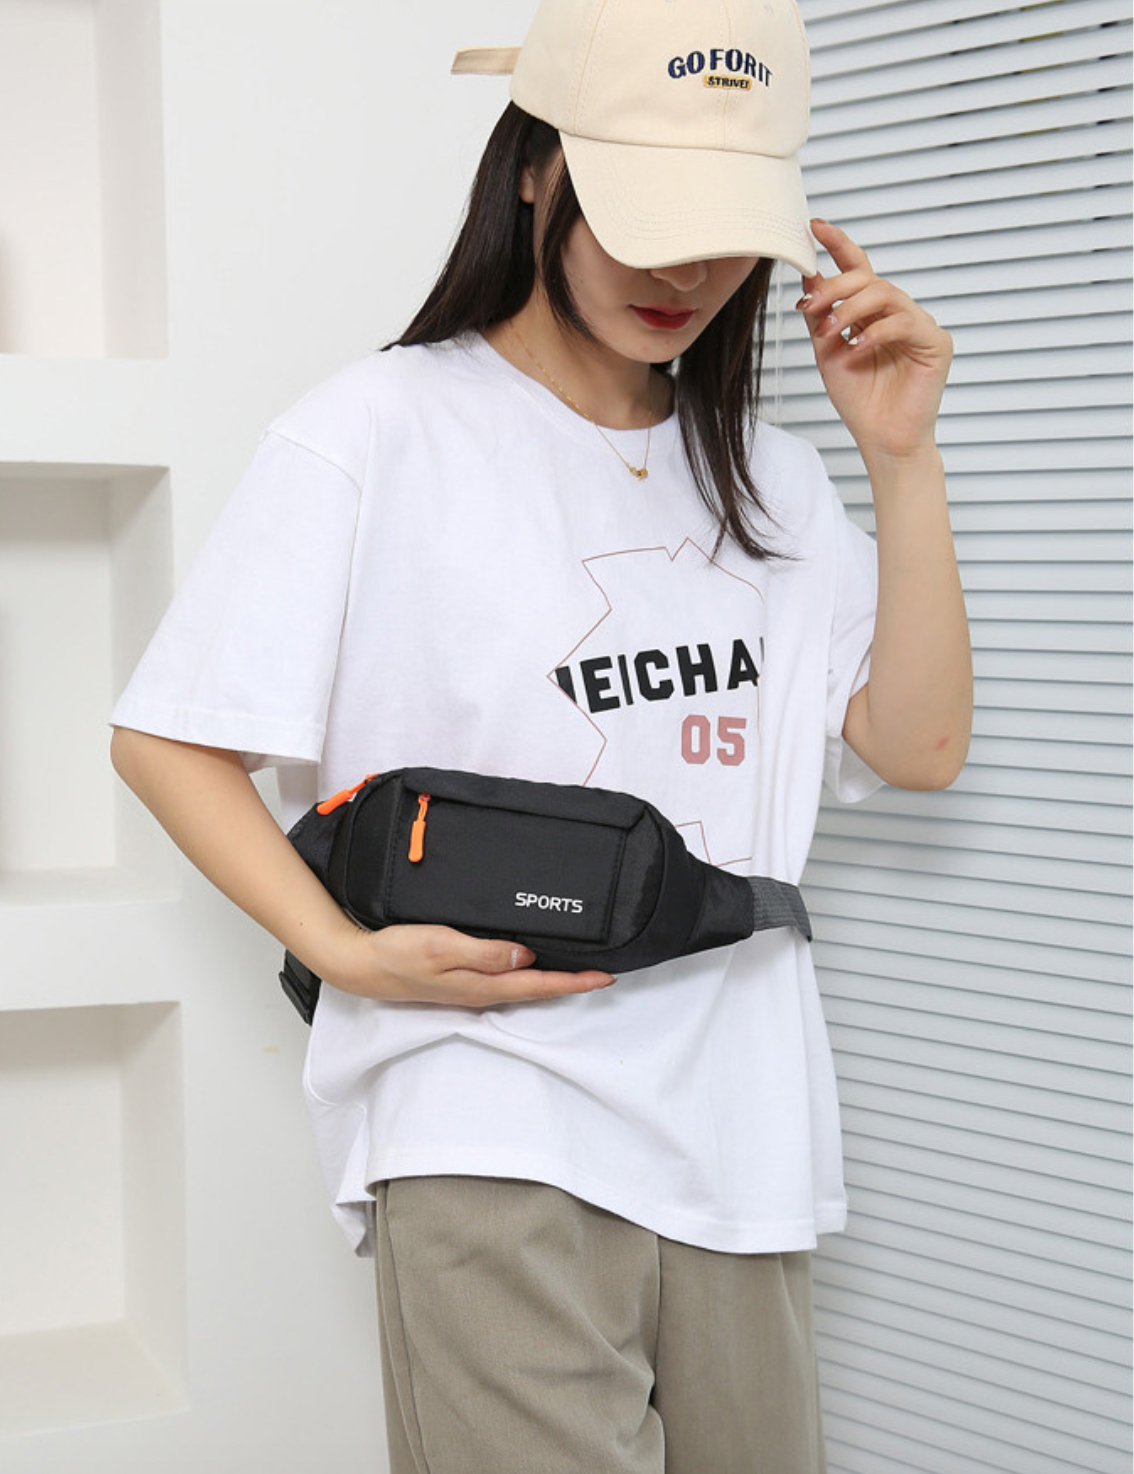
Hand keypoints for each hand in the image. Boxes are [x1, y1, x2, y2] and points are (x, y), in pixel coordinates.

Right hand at [323, 922, 615, 1008]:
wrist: (361, 963)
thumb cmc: (398, 953)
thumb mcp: (442, 946)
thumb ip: (486, 952)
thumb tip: (527, 956)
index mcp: (482, 986)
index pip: (540, 984)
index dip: (576, 981)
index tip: (606, 976)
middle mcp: (481, 992)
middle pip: (537, 990)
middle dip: (572, 983)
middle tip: (604, 972)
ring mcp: (470, 989)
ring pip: (522, 986)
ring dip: (552, 980)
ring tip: (578, 969)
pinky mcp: (459, 981)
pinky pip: (504, 981)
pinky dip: (526, 975)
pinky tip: (530, 963)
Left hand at [797, 219, 952, 462]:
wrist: (881, 440)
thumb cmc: (860, 402)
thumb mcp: (828, 353)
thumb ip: (821, 316)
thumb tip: (809, 276)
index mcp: (873, 314)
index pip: (859, 269)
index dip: (840, 245)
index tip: (815, 226)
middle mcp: (898, 314)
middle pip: (869, 278)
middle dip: (835, 287)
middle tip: (810, 304)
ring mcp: (919, 326)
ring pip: (885, 294)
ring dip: (849, 310)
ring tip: (830, 333)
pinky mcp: (936, 344)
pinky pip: (904, 323)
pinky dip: (875, 332)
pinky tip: (857, 348)